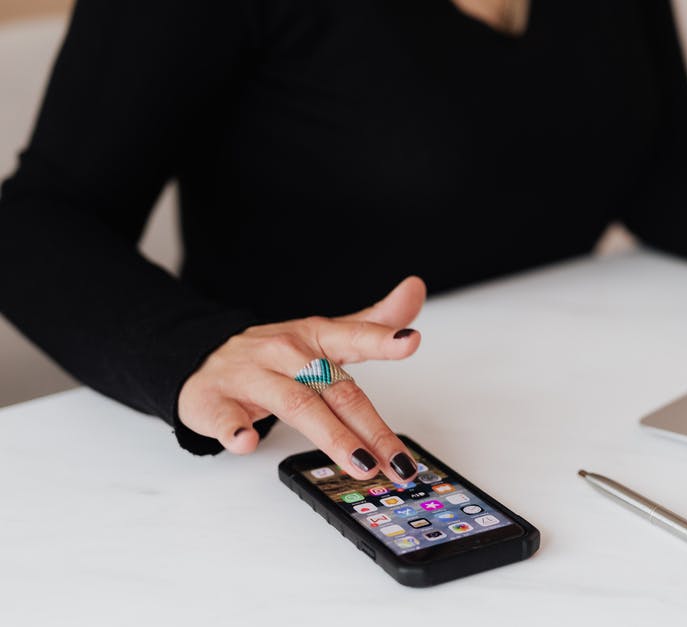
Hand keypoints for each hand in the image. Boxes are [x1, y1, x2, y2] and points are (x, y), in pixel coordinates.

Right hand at [178, 276, 426, 482]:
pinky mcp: (214, 402)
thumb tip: (415, 290)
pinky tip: (246, 442)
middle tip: (399, 461)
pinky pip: (225, 417)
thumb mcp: (324, 335)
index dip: (382, 340)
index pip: (353, 336)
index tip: (410, 341)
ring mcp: (249, 377)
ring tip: (360, 463)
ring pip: (295, 404)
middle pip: (335, 390)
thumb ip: (372, 323)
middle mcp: (285, 354)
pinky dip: (235, 430)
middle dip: (371, 428)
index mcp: (314, 337)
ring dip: (331, 437)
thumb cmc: (273, 356)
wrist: (201, 359)